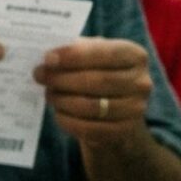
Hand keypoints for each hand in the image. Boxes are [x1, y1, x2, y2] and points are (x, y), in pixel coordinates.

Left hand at [37, 39, 154, 144]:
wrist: (116, 110)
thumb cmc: (99, 73)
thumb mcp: (92, 55)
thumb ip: (76, 50)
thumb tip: (50, 57)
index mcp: (135, 55)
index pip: (104, 52)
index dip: (74, 56)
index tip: (48, 58)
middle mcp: (141, 82)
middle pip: (96, 81)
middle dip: (62, 78)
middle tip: (39, 75)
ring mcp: (136, 109)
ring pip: (91, 106)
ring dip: (63, 100)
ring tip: (48, 94)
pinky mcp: (124, 131)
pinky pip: (90, 128)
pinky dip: (68, 121)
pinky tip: (58, 113)